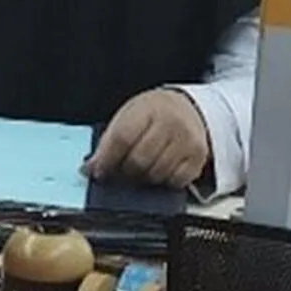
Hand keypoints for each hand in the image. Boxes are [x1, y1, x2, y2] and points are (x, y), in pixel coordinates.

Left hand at [82, 89, 209, 188]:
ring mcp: (187, 140)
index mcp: (148, 108)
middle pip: (138, 161)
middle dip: (123, 173)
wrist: (188, 108)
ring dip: (142, 179)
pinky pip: (175, 182)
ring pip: (156, 174)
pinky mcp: (198, 157)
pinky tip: (158, 171)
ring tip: (138, 170)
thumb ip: (110, 140)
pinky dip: (163, 182)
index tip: (97, 172)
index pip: (122, 138)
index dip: (106, 159)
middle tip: (118, 174)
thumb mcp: (129, 115)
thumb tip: (92, 168)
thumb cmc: (153, 113)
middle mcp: (171, 122)